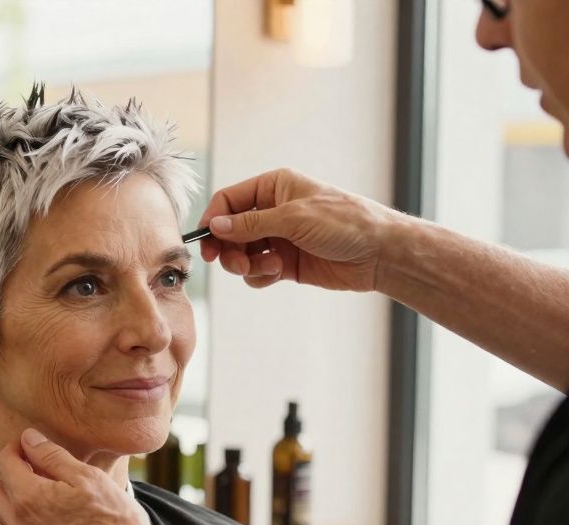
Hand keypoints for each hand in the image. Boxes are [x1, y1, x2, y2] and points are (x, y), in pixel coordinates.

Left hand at [0, 429, 168, 524]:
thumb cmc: (115, 524)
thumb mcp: (87, 478)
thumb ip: (52, 456)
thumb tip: (29, 439)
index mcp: (28, 499)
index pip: (4, 464)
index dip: (14, 448)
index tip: (28, 443)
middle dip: (4, 471)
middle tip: (27, 462)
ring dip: (5, 497)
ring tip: (29, 486)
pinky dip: (12, 521)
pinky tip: (34, 516)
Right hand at [199, 168, 409, 291]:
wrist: (380, 253)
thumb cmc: (345, 223)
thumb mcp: (294, 218)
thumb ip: (250, 224)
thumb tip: (214, 226)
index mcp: (274, 187)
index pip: (229, 200)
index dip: (213, 220)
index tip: (206, 241)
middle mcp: (273, 211)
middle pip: (230, 230)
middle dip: (228, 248)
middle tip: (232, 263)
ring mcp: (279, 238)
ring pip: (241, 253)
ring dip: (246, 264)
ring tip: (267, 268)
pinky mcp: (285, 263)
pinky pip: (256, 271)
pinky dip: (259, 276)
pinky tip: (276, 273)